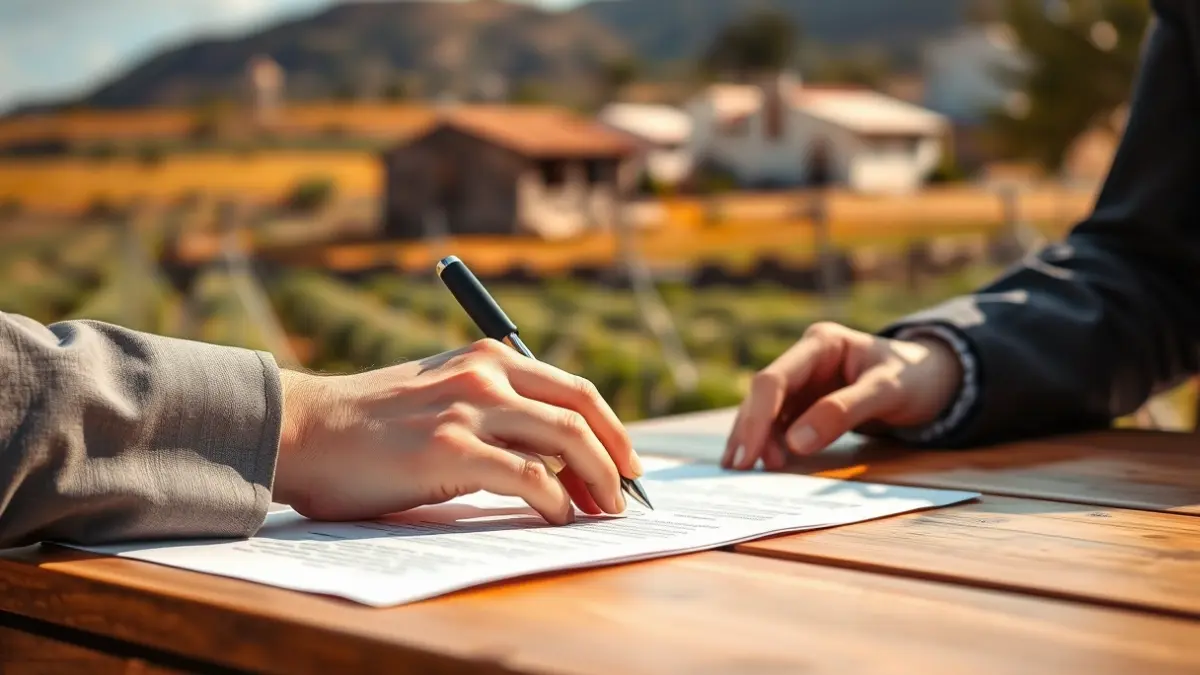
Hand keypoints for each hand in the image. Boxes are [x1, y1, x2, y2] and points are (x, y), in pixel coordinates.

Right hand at [272, 339, 642, 524]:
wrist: (306, 430)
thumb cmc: (372, 422)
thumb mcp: (441, 392)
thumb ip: (494, 406)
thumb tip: (554, 452)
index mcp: (488, 357)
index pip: (575, 388)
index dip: (612, 428)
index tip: (626, 461)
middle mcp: (485, 374)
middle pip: (582, 411)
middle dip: (616, 456)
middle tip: (626, 493)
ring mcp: (468, 410)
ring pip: (567, 440)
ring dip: (598, 480)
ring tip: (602, 510)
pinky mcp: (449, 451)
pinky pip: (529, 476)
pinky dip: (555, 500)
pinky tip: (558, 516)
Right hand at [723, 322, 962, 469]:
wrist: (932, 381)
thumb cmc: (914, 378)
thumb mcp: (887, 392)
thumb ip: (843, 412)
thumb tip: (795, 443)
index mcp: (821, 344)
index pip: (775, 379)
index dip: (757, 417)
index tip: (749, 454)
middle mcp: (804, 360)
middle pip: (763, 396)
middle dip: (750, 432)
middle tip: (740, 469)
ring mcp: (804, 382)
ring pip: (766, 411)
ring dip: (756, 440)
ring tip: (747, 471)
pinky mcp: (807, 404)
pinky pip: (780, 424)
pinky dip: (769, 444)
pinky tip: (762, 464)